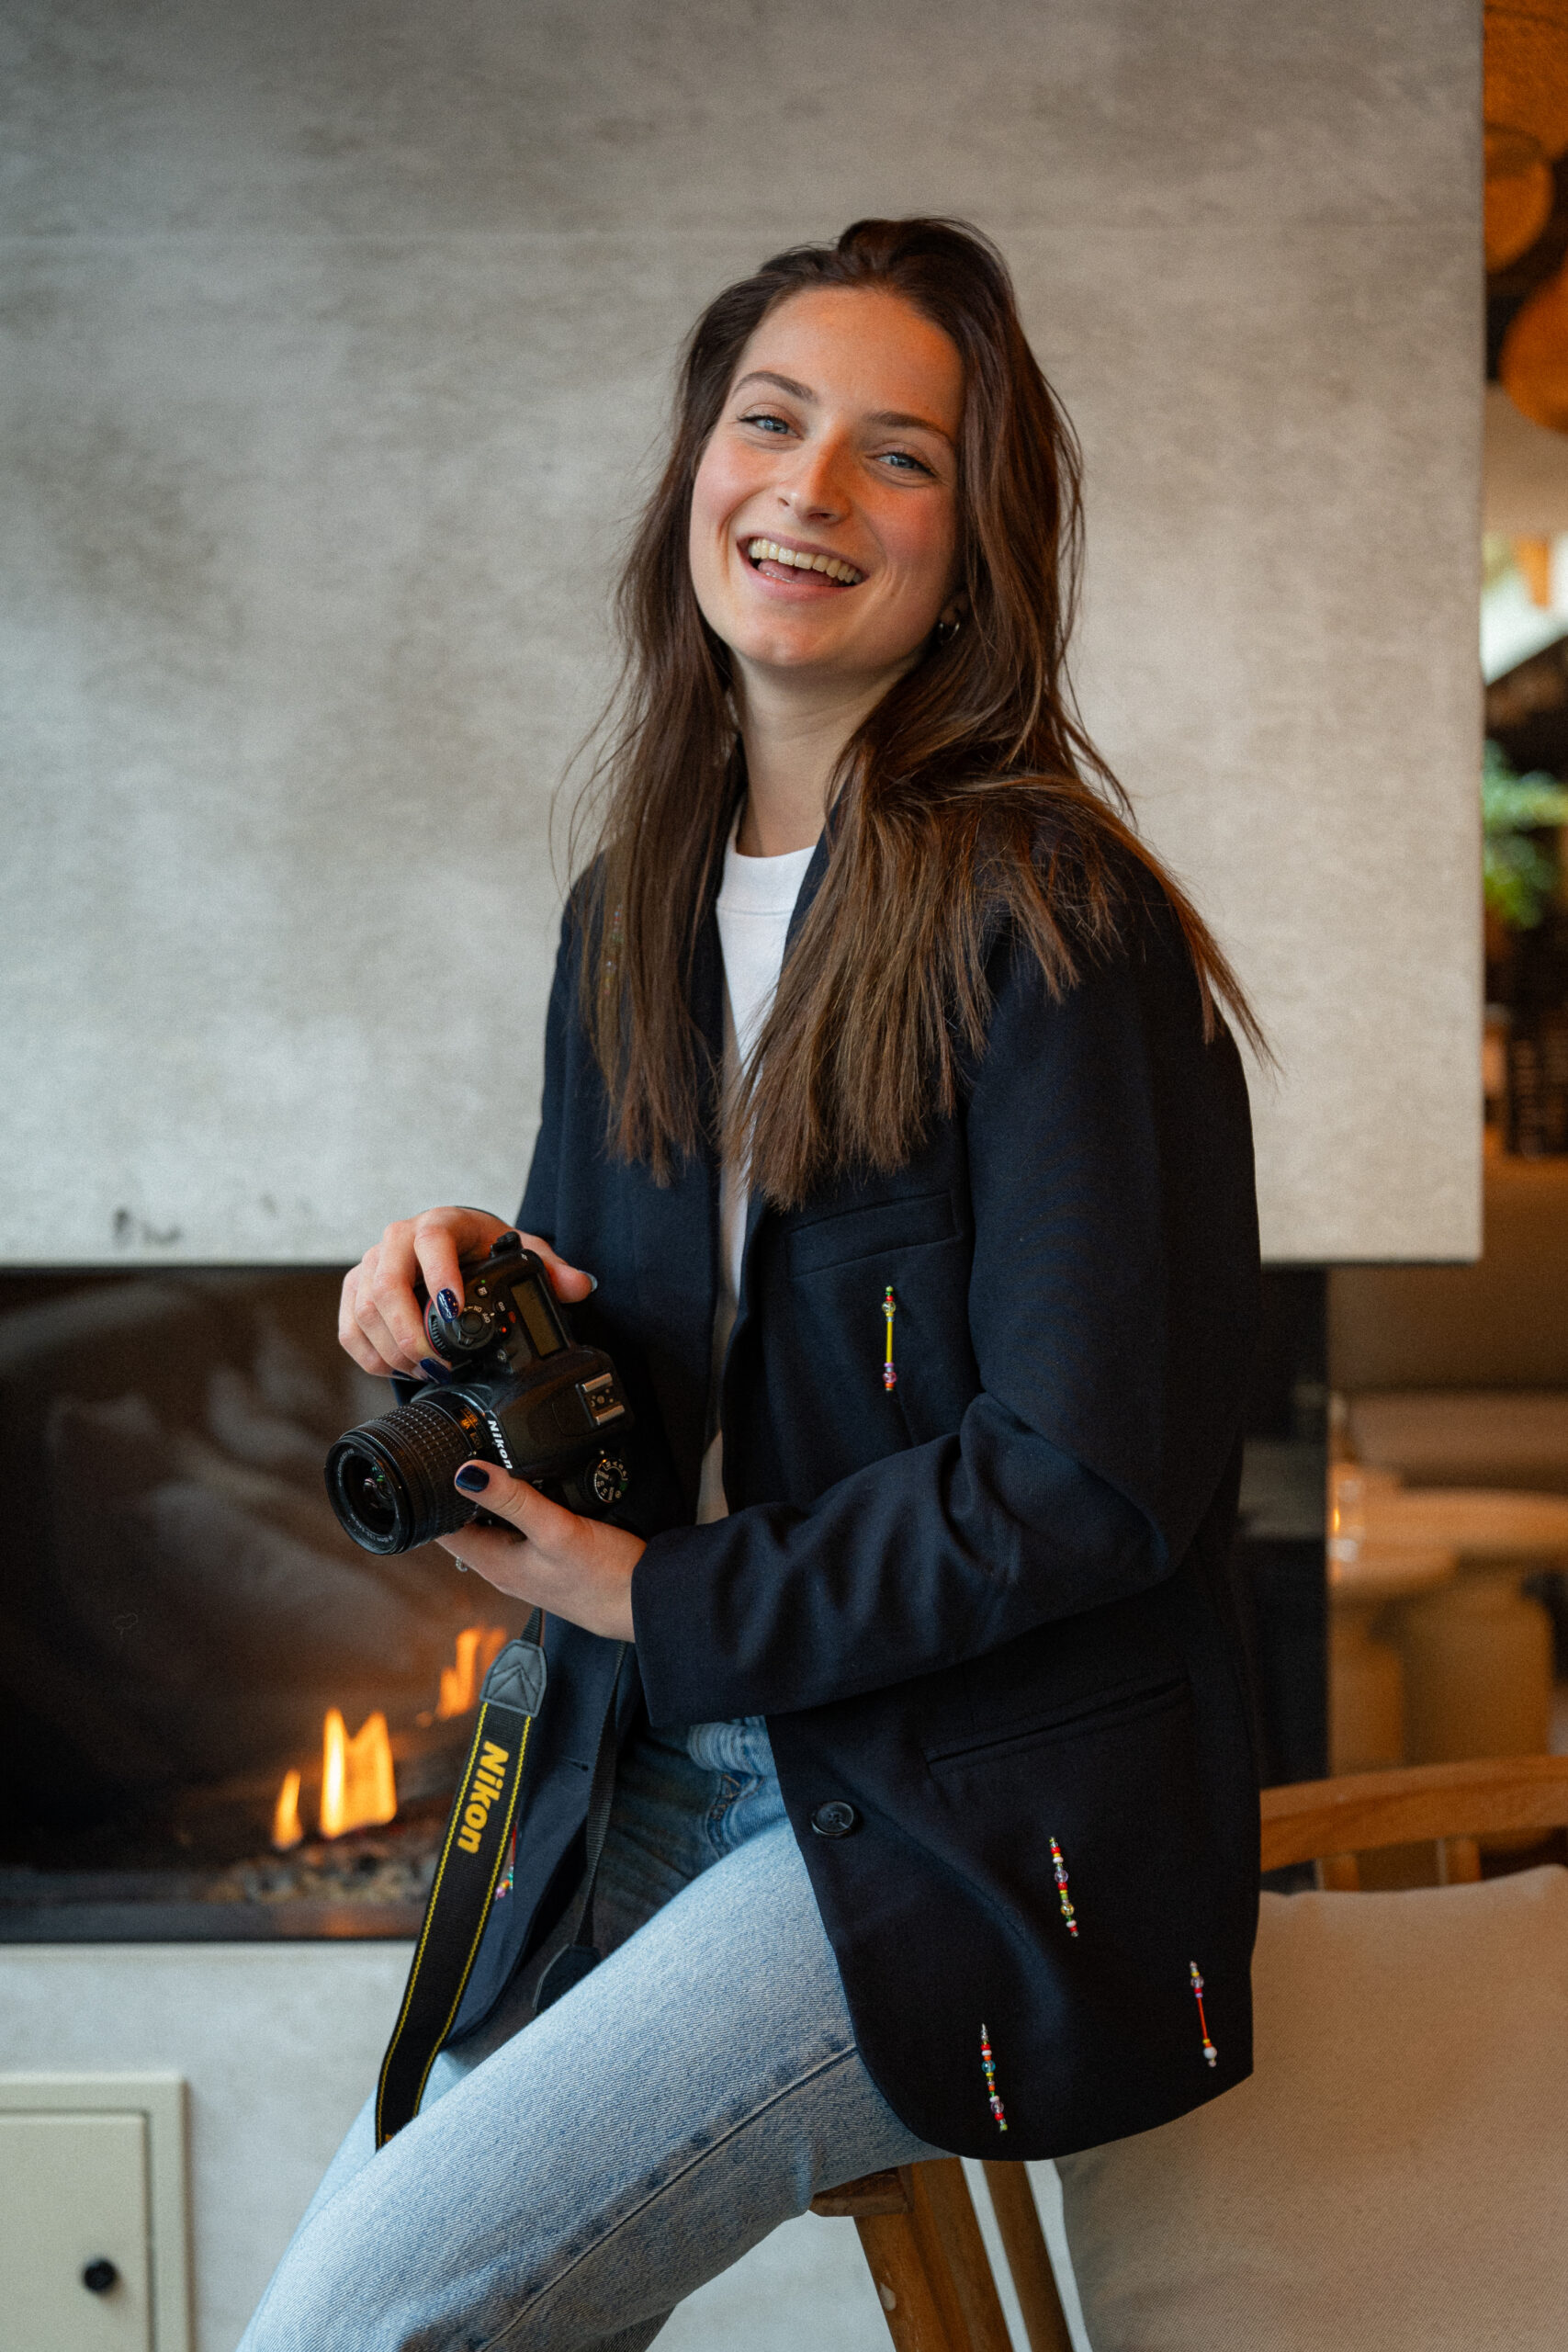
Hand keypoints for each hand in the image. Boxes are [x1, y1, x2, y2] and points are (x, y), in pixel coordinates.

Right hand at [338, 1207, 594, 1378]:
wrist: (451, 1246)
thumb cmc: (483, 1247)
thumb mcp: (521, 1250)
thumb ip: (551, 1268)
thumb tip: (580, 1286)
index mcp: (439, 1223)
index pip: (431, 1240)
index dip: (439, 1275)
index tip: (454, 1311)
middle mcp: (397, 1239)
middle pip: (386, 1284)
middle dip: (410, 1333)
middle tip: (438, 1364)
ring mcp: (370, 1264)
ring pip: (365, 1311)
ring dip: (394, 1350)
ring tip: (426, 1371)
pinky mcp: (354, 1291)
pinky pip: (351, 1329)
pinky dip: (373, 1357)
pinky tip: (401, 1368)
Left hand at [437, 1462, 641, 1640]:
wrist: (642, 1604)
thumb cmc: (604, 1577)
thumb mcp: (556, 1528)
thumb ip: (512, 1500)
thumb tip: (466, 1473)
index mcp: (493, 1564)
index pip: (441, 1530)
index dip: (433, 1498)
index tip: (434, 1466)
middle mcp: (503, 1568)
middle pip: (464, 1526)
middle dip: (461, 1494)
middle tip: (467, 1455)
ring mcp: (525, 1567)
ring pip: (493, 1527)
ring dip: (492, 1501)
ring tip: (499, 1467)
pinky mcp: (548, 1562)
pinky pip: (520, 1531)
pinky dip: (519, 1510)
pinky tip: (536, 1493)